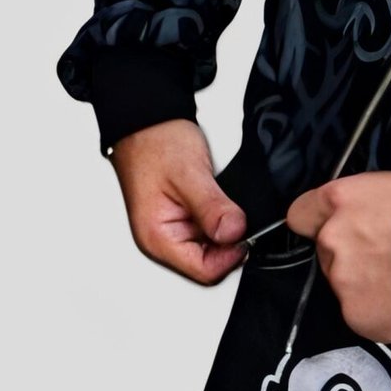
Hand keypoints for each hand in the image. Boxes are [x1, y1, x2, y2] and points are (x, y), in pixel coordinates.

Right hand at [108, 119, 247, 284]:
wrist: (145, 119)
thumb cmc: (155, 141)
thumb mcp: (189, 173)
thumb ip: (212, 207)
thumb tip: (235, 233)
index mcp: (157, 238)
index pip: (205, 272)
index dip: (232, 254)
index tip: (245, 228)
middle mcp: (162, 239)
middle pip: (209, 262)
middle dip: (229, 240)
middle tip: (236, 210)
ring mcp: (172, 229)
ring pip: (211, 246)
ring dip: (225, 227)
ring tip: (224, 199)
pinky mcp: (181, 217)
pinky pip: (208, 229)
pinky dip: (219, 217)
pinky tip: (219, 198)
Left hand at [286, 172, 390, 342]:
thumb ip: (360, 202)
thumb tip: (356, 217)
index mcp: (339, 200)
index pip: (301, 214)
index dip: (318, 222)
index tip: (335, 228)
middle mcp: (331, 239)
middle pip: (326, 251)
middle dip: (349, 253)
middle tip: (384, 255)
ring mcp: (341, 281)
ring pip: (342, 284)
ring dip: (362, 283)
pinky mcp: (355, 315)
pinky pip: (359, 312)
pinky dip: (376, 309)